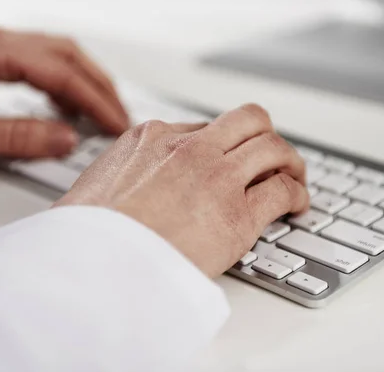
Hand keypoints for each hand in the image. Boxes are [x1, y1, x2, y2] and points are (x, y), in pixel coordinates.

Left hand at [0, 24, 127, 157]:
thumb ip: (17, 137)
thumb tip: (66, 139)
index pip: (63, 73)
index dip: (97, 100)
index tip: (118, 124)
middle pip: (67, 54)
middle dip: (99, 85)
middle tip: (119, 116)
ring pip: (53, 54)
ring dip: (82, 81)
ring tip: (99, 112)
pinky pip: (34, 63)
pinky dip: (58, 83)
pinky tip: (62, 105)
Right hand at [55, 104, 308, 276]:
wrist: (94, 263)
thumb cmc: (86, 236)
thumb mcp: (90, 189)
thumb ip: (114, 179)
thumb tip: (107, 192)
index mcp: (151, 138)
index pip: (204, 127)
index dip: (224, 145)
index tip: (230, 159)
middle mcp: (188, 148)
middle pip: (248, 120)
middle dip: (265, 135)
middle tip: (272, 156)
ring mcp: (216, 177)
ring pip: (273, 148)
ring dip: (289, 161)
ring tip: (294, 177)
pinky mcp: (238, 214)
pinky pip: (282, 191)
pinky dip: (296, 195)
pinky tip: (296, 206)